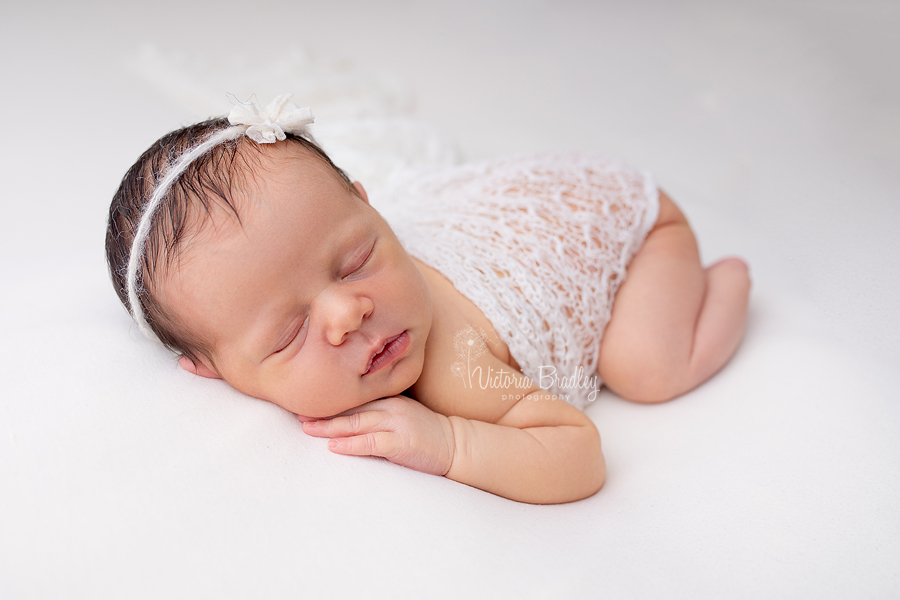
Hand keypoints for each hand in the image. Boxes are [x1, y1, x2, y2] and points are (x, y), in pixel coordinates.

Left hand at [299, 396, 455, 475]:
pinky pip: (372, 442)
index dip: (329, 401)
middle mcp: (391, 406)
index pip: (354, 397)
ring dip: (329, 426)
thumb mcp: (400, 415)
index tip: (306, 403)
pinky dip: (351, 444)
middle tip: (297, 413)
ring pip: (357, 422)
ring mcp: (397, 423)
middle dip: (323, 412)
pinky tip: (334, 446)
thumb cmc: (425, 432)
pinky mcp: (402, 443)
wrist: (456, 445)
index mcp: (389, 398)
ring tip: (306, 428)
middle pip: (351, 407)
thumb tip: (347, 419)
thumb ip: (378, 412)